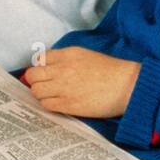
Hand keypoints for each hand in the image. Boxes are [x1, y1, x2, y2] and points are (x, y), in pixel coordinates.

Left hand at [21, 47, 140, 118]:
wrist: (127, 86)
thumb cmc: (110, 71)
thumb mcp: (85, 55)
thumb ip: (66, 59)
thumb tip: (49, 66)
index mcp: (68, 55)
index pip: (39, 59)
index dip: (39, 67)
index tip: (42, 73)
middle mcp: (63, 69)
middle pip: (32, 75)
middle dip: (35, 80)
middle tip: (43, 85)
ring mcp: (64, 87)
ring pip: (36, 91)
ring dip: (41, 93)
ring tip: (51, 95)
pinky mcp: (69, 104)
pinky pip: (47, 105)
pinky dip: (49, 104)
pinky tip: (58, 103)